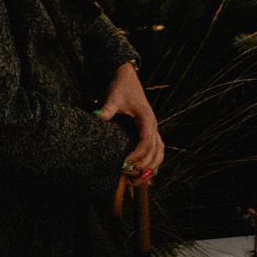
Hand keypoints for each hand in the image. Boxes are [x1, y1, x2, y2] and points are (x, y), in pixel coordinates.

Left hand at [99, 60, 163, 176]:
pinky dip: (153, 162)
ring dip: (151, 167)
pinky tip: (144, 173)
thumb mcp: (113, 96)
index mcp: (146, 118)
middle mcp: (153, 125)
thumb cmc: (120, 86)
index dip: (138, 155)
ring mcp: (152, 128)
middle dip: (144, 165)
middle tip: (128, 175)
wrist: (126, 77)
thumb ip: (108, 108)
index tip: (125, 163)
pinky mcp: (148, 131)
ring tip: (137, 180)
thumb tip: (98, 117)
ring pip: (159, 152)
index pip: (146, 141)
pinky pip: (156, 149)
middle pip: (155, 151)